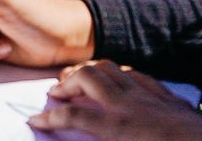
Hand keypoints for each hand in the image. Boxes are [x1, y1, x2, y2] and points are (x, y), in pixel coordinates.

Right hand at [29, 61, 201, 140]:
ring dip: (89, 71)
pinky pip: (136, 74)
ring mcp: (148, 96)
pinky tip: (117, 81)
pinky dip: (119, 74)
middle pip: (86, 78)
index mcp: (117, 127)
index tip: (36, 120)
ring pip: (109, 68)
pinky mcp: (165, 95)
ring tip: (80, 80)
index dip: (50, 118)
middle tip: (55, 94)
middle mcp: (128, 106)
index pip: (72, 116)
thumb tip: (83, 139)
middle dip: (66, 83)